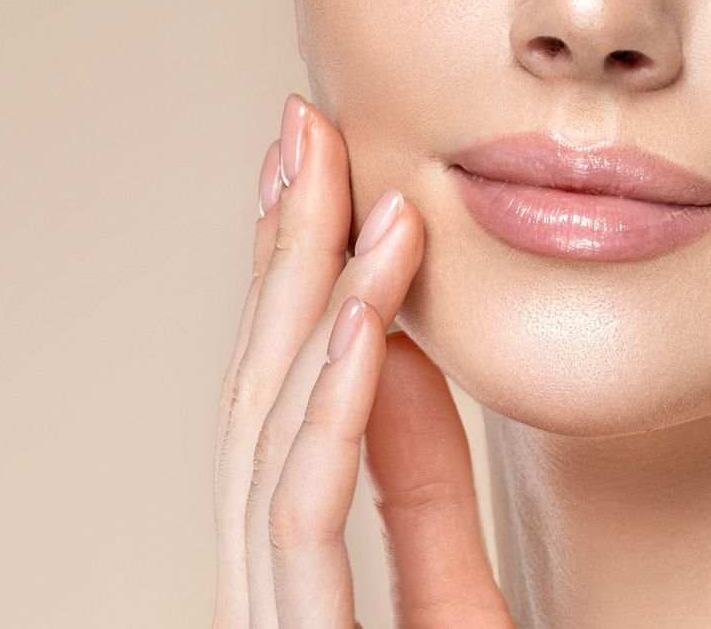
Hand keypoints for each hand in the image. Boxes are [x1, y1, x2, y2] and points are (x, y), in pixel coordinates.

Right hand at [213, 94, 514, 628]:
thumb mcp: (453, 606)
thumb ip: (421, 493)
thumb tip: (399, 350)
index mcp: (285, 575)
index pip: (276, 405)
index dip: (289, 282)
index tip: (312, 176)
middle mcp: (258, 590)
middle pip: (257, 394)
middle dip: (281, 253)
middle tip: (303, 130)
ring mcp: (267, 619)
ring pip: (269, 432)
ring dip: (311, 296)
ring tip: (344, 183)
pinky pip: (303, 510)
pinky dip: (331, 403)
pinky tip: (360, 315)